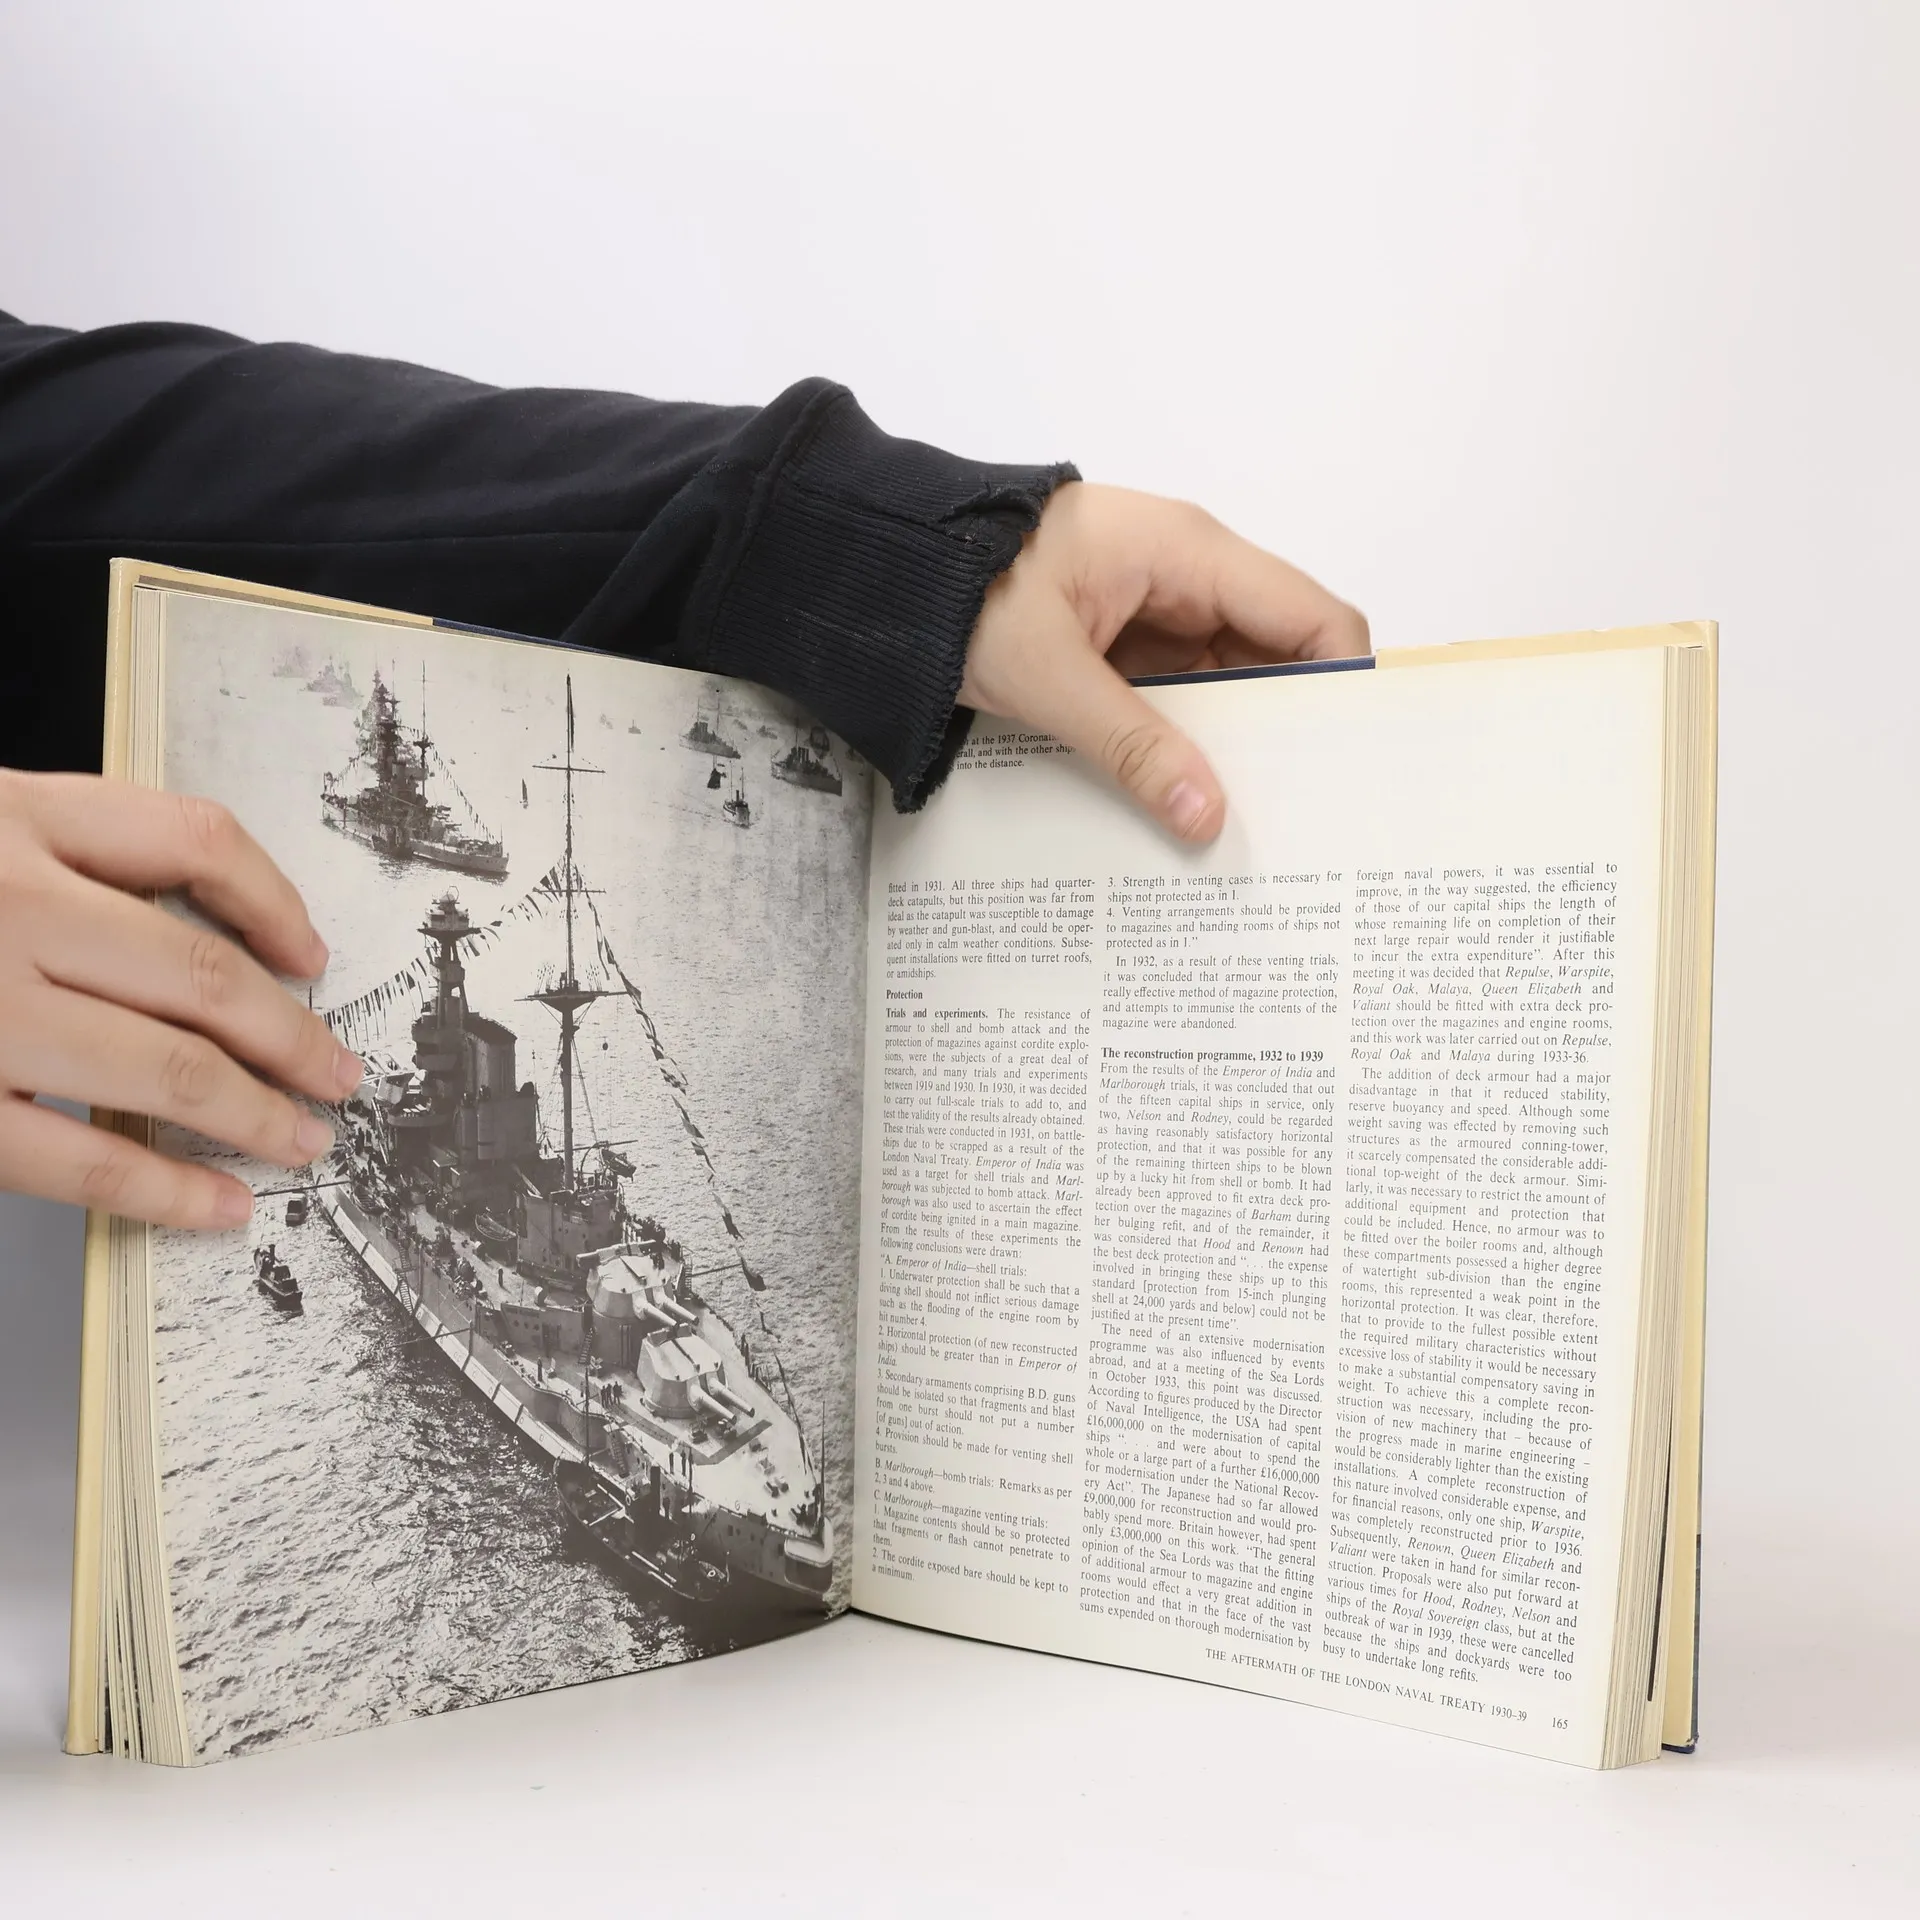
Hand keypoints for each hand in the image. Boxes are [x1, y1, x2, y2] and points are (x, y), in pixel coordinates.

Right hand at [0, 772, 360, 1228]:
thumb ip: (67, 861)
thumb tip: (205, 929)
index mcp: (18, 819)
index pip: (195, 841)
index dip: (275, 902)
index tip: (312, 954)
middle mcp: (12, 905)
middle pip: (204, 972)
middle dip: (292, 1035)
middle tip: (338, 1073)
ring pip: (169, 1067)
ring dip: (258, 1115)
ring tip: (303, 1139)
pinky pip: (82, 1157)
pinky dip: (166, 1191)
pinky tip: (218, 1204)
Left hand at [961, 482, 1369, 839]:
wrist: (883, 568)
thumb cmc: (958, 592)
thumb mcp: (1047, 676)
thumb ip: (1131, 747)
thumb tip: (1206, 816)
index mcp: (1186, 550)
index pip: (1311, 615)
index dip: (1342, 683)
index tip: (1346, 761)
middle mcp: (1188, 572)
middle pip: (1279, 653)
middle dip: (1290, 726)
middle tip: (1300, 811)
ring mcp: (1157, 606)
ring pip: (1231, 681)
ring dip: (1235, 741)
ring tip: (1247, 816)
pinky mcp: (1127, 639)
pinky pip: (1182, 693)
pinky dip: (1189, 739)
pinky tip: (1189, 793)